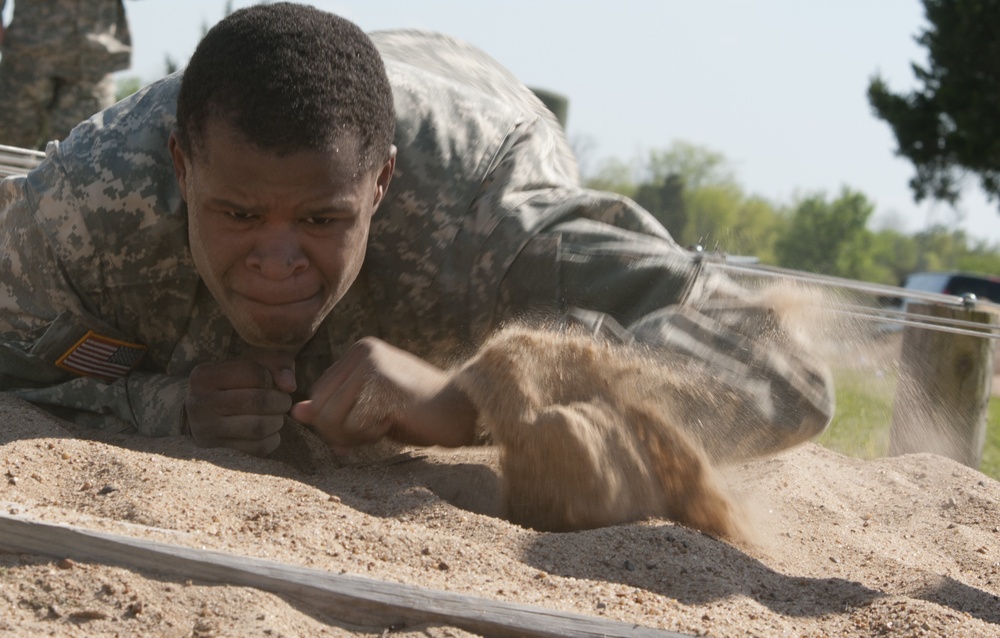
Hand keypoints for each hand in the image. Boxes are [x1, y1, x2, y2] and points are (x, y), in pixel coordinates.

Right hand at [185, 349, 296, 455]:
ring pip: (259, 427)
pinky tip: (267, 432)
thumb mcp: (249, 365)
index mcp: (204, 376)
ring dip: (277, 421)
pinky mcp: (218, 453)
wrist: (204, 418)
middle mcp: (200, 403)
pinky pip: (258, 448)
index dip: (273, 379)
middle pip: (259, 401)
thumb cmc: (232, 386)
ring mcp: (206, 431)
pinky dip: (272, 439)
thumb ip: (275, 363)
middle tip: (282, 402)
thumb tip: (290, 385)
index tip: (273, 384)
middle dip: (280, 402)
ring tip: (275, 416)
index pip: (255, 373)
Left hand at [291, 337, 476, 451]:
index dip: (334, 423)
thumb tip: (296, 412)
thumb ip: (334, 409)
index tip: (364, 428)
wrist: (462, 410)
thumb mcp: (368, 411)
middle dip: (340, 432)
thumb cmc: (418, 412)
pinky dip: (370, 434)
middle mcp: (362, 351)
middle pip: (319, 407)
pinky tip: (394, 422)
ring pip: (330, 417)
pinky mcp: (380, 382)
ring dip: (355, 435)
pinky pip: (352, 424)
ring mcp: (370, 364)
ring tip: (385, 424)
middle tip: (374, 430)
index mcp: (358, 352)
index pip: (318, 396)